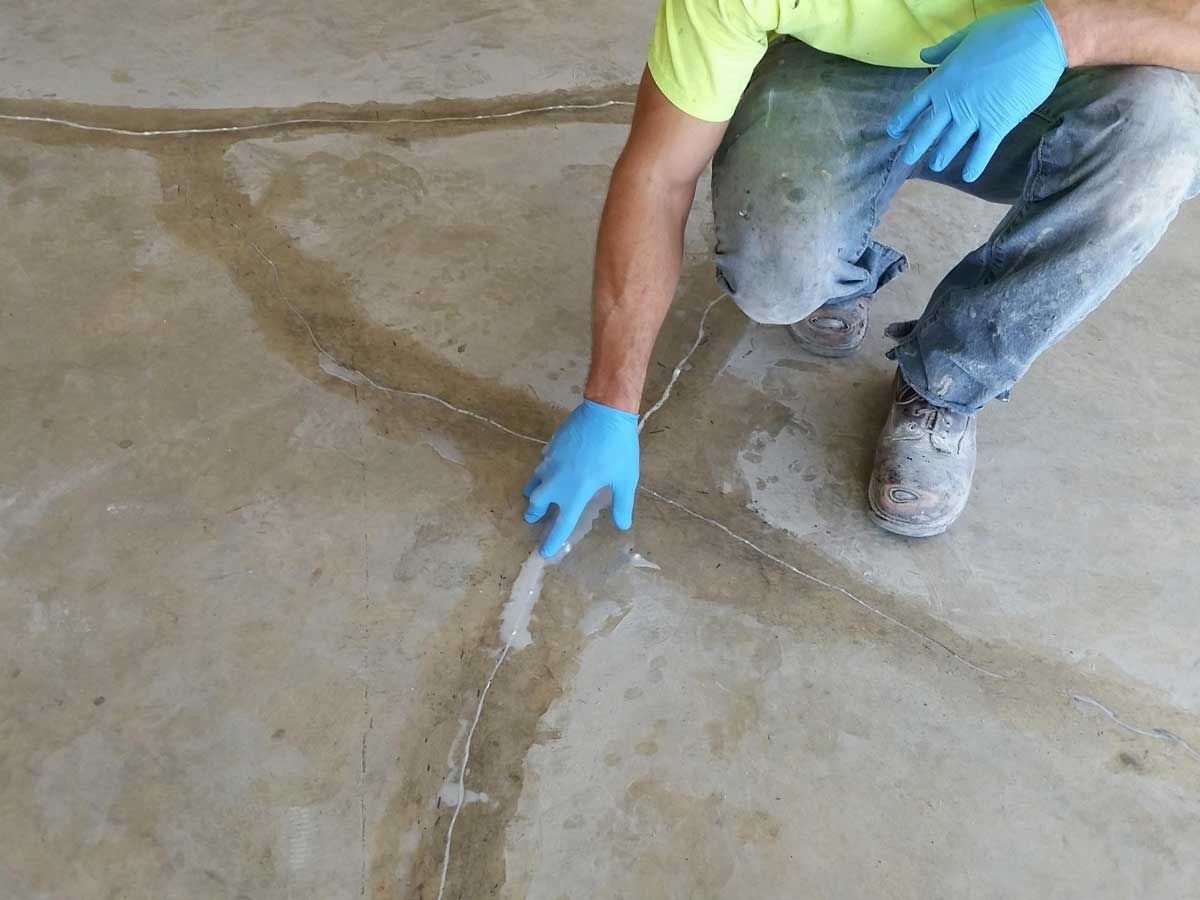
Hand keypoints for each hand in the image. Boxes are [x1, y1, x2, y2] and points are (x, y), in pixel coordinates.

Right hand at [523, 400, 638, 557]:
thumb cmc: (618, 448)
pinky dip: (542, 471)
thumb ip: (622, 504)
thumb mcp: (626, 479)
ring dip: (534, 492)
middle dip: (533, 514)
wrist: (605, 412)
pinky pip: (541, 464)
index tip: (545, 552)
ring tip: (535, 496)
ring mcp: (551, 461)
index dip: (553, 540)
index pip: (562, 523)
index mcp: (576, 493)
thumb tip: (622, 525)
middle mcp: (558, 481)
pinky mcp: (551, 446)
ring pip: (534, 482)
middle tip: (533, 518)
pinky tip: (549, 468)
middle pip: (537, 503)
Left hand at [887, 1, 1066, 181]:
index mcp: (942, 78)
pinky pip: (982, 150)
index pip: (913, 105)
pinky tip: (969, 176)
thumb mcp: (968, 35)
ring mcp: (974, 115)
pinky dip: (975, 165)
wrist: (1041, 39)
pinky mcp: (997, 124)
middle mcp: (953, 101)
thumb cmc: (1006, 31)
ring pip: (950, 143)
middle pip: (926, 130)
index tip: (894, 132)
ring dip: (941, 156)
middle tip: (906, 159)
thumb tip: (922, 56)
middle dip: (914, 147)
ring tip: (936, 165)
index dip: (901, 120)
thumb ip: (943, 50)